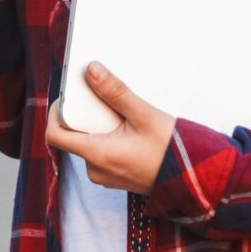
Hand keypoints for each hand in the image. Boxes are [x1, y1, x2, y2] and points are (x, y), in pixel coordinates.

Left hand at [44, 63, 177, 195]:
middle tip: (107, 100)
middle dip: (86, 115)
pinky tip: (130, 130)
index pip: (55, 135)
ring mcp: (104, 175)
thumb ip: (115, 92)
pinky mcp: (113, 176)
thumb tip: (92, 71)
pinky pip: (100, 152)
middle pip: (73, 135)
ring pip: (88, 143)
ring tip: (125, 116)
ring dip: (100, 126)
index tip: (69, 95)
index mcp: (98, 155)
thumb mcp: (144, 115)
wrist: (195, 180)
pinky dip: (108, 137)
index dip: (56, 111)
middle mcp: (95, 169)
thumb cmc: (173, 152)